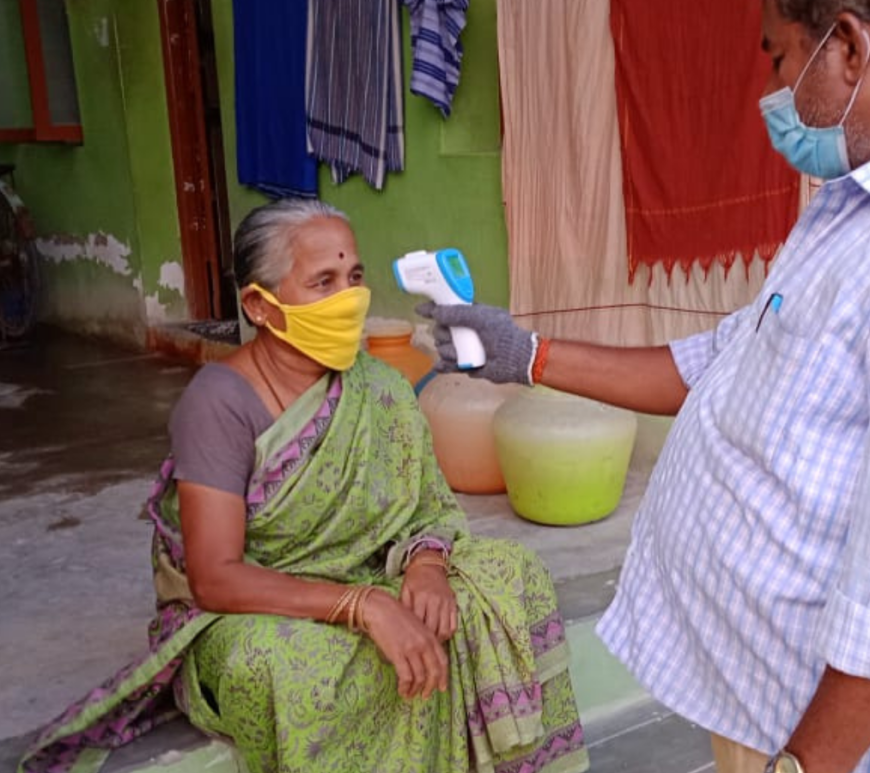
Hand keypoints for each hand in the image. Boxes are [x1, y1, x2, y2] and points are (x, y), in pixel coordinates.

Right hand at [363, 589, 448, 699]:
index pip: (443, 661)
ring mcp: (411, 649)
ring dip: (415, 690)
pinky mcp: (398, 654)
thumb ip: (424, 641)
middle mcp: (424, 644)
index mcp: (430, 636)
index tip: (441, 688)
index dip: (443, 677)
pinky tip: (402, 691)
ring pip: (420, 677)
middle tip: (425, 696)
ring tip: (410, 694)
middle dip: (430, 687)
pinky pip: (406, 677)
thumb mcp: (417, 626)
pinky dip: (405, 687)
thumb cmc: (396, 616)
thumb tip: (425, 662)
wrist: (380, 608)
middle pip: (434, 672)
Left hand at [400, 560, 456, 642]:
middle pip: (432, 629)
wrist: (429, 566)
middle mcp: (435, 600)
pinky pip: (454, 625)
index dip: (414, 636)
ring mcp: (446, 603)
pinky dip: (447, 634)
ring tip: (430, 643)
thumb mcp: (405, 591)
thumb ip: (404, 609)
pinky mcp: (453, 604)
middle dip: (426, 641)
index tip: (410, 644)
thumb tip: (400, 628)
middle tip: (420, 648)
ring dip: (438, 640)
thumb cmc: (414, 580)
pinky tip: (439, 635)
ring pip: (445, 630)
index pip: (418, 623)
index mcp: (421, 597)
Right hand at [415, 302, 536, 384]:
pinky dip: (443, 366)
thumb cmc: (502, 334)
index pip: (446, 309)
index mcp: (469, 315)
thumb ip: (457, 312)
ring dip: (449, 352)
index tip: (420, 310)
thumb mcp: (481, 317)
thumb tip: (436, 313)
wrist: (515, 359)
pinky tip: (440, 366)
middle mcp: (464, 331)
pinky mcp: (464, 365)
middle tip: (453, 337)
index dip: (433, 309)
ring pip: (442, 348)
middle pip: (440, 330)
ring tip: (461, 355)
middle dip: (443, 335)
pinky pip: (446, 365)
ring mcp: (464, 348)